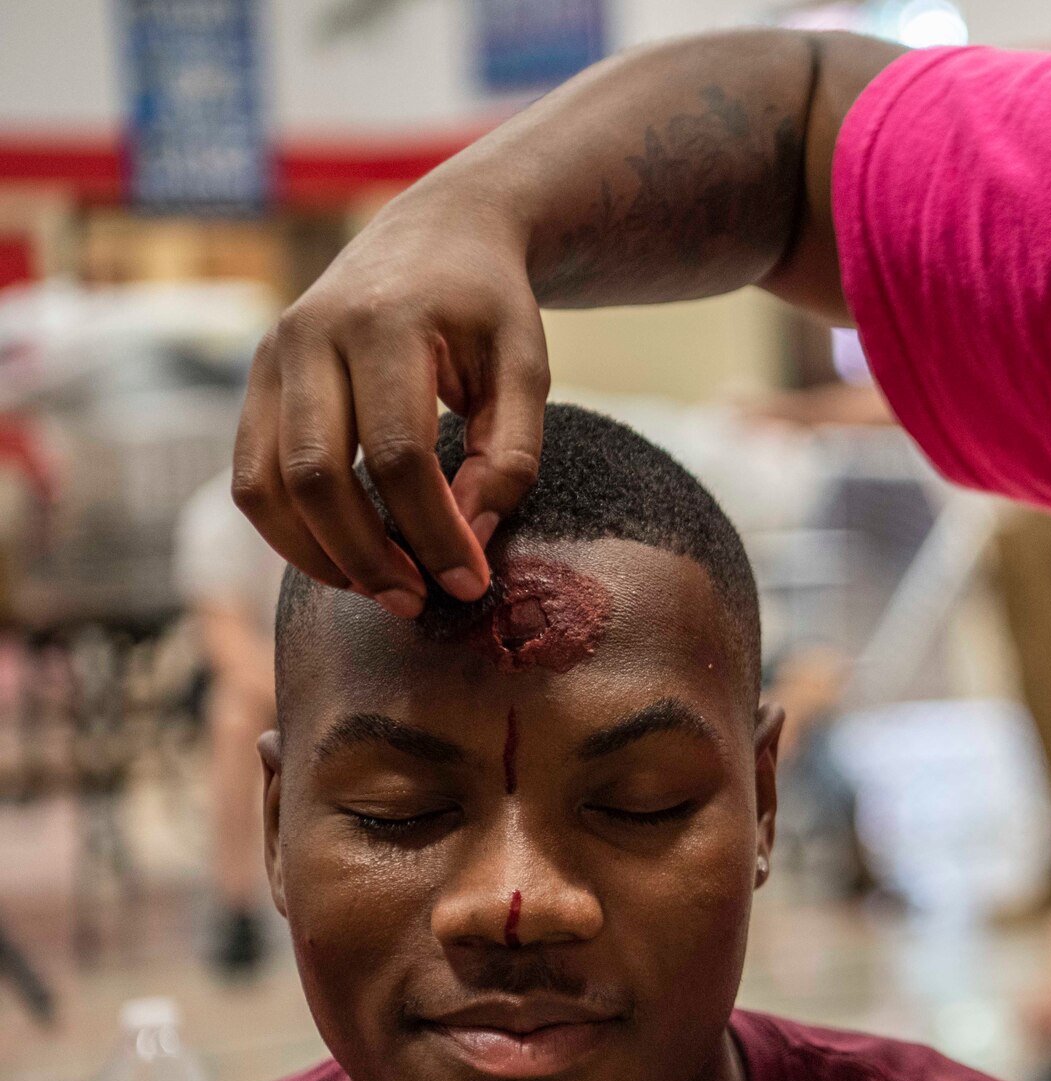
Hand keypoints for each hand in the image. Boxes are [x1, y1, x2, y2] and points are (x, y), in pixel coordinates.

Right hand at [231, 192, 549, 614]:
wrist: (435, 233)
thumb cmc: (488, 307)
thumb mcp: (526, 367)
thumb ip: (510, 454)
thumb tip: (470, 536)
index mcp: (385, 323)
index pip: (398, 454)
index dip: (434, 531)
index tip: (471, 583)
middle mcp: (310, 335)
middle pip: (316, 475)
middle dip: (368, 555)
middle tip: (420, 603)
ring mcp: (271, 358)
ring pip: (265, 485)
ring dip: (320, 555)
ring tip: (384, 591)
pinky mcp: (257, 382)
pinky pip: (250, 477)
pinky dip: (291, 533)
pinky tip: (347, 560)